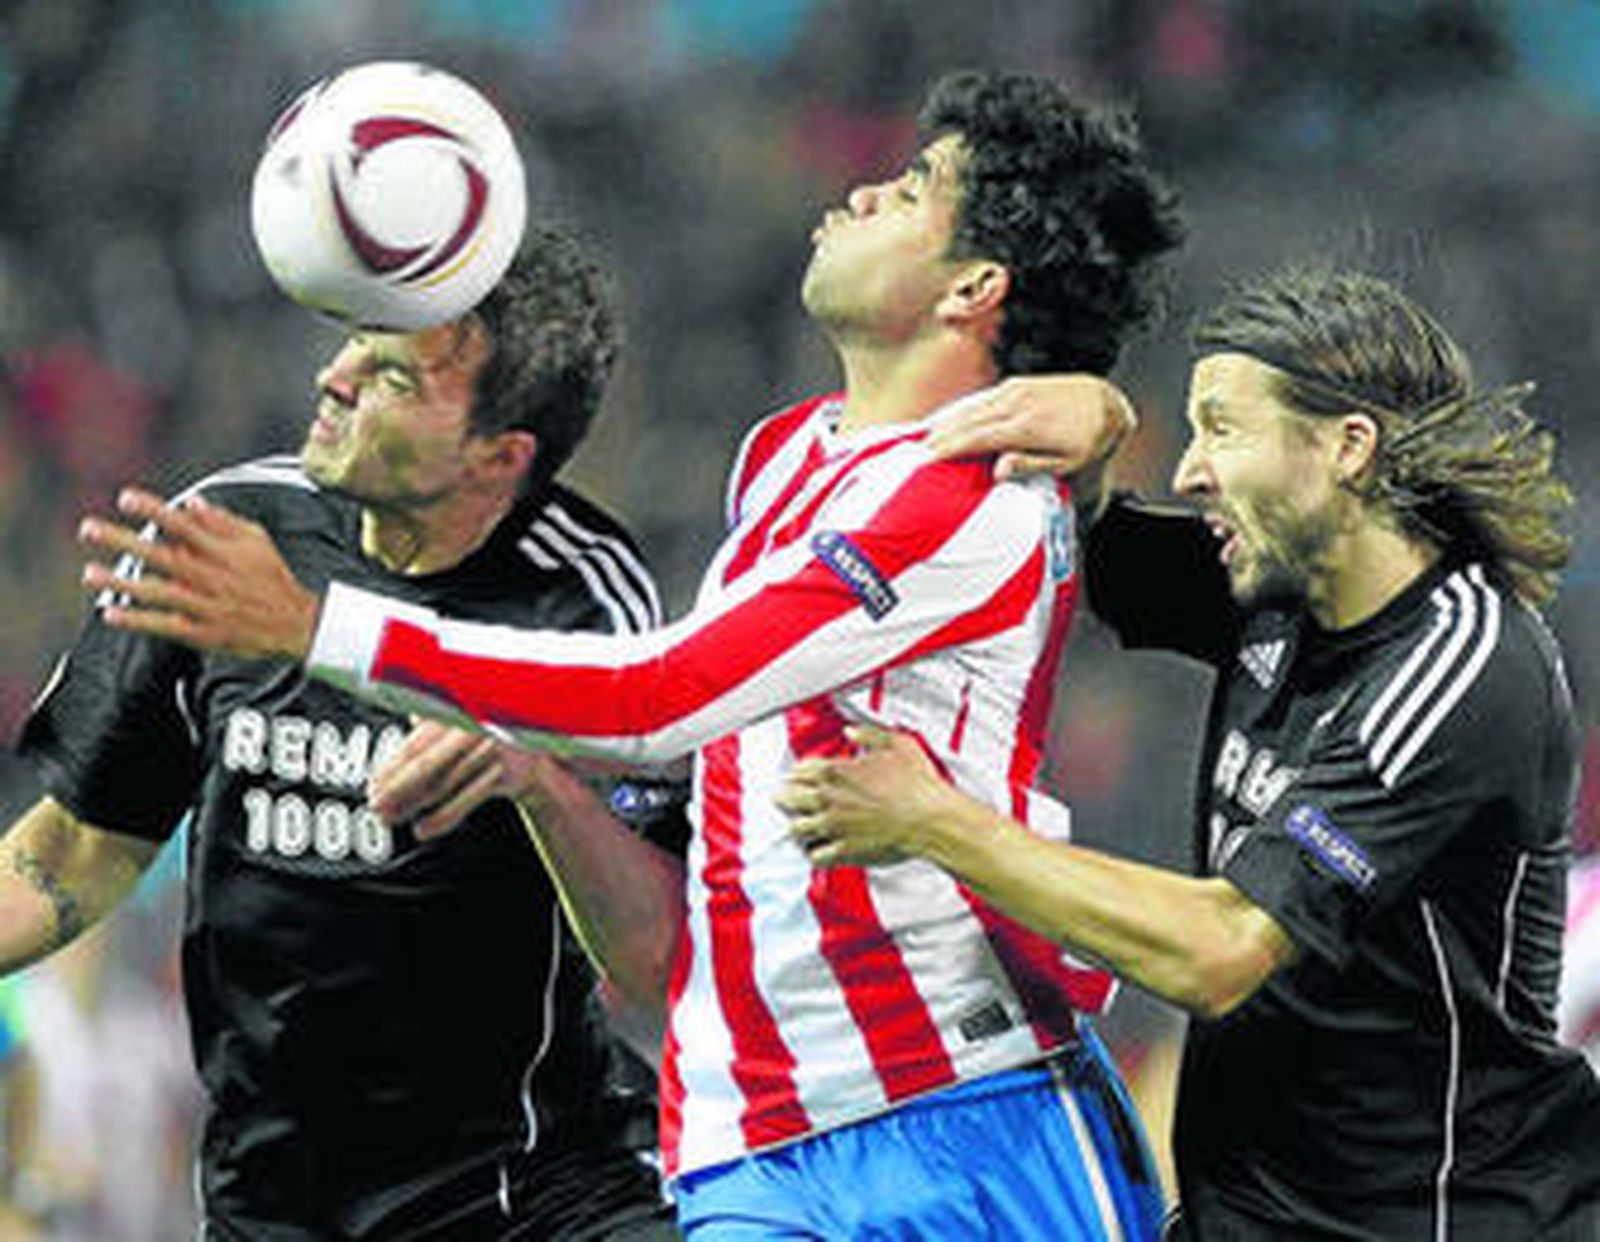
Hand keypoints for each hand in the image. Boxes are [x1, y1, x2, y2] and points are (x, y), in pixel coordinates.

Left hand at [79, 488, 318, 660]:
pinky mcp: (203, 632)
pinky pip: (164, 625)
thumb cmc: (273, 576)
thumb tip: (190, 502)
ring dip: (119, 582)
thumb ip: (222, 521)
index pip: (182, 525)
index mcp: (222, 551)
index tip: (124, 498)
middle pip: (160, 556)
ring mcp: (205, 606)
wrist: (295, 623)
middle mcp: (210, 576)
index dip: (153, 511)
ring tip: (88, 574)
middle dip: (122, 541)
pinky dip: (137, 619)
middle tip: (88, 529)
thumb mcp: (256, 540)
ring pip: (156, 592)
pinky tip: (110, 613)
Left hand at [370, 718, 564, 839]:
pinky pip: (467, 798)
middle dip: (396, 789)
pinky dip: (444, 816)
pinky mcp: (505, 772)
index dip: (391, 768)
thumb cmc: (490, 734)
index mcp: (458, 709)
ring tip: (391, 819)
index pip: (416, 744)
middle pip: (426, 764)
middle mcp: (474, 726)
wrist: (540, 750)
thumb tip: (393, 707)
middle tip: (376, 807)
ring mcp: (491, 749)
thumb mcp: (462, 718)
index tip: (373, 786)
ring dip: (413, 804)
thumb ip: (431, 716)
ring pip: (443, 783)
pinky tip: (424, 829)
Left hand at [778, 726, 963, 867]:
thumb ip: (869, 734)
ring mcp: (834, 825)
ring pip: (796, 828)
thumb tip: (852, 730)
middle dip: (784, 797)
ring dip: (795, 826)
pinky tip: (815, 852)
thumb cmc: (918, 784)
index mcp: (838, 771)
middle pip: (790, 797)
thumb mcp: (897, 744)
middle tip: (780, 799)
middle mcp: (830, 798)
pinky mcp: (843, 850)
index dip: (796, 773)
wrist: (931, 819)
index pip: (801, 770)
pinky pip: (816, 855)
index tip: (795, 776)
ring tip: (795, 827)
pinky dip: (812, 853)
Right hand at [927, 374, 1135, 479]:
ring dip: (947, 422)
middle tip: (917, 452)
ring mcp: (1016, 390)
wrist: (1104, 403)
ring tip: (926, 438)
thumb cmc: (1086, 441)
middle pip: (968, 420)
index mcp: (1028, 426)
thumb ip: (1031, 465)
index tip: (927, 459)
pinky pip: (981, 398)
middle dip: (940, 435)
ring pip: (972, 406)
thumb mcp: (1067, 462)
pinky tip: (950, 420)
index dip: (950, 448)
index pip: (978, 437)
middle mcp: (1018, 404)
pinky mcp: (1016, 384)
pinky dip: (962, 410)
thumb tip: (998, 470)